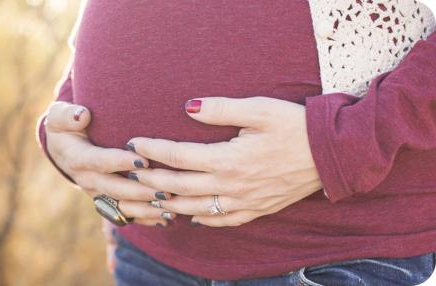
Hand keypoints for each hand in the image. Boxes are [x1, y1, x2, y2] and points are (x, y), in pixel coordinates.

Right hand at [44, 101, 175, 226]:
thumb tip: (81, 115)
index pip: (99, 161)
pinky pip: (127, 215)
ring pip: (122, 206)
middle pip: (115, 188)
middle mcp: (88, 180)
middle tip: (165, 188)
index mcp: (77, 159)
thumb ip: (66, 115)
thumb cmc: (67, 127)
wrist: (65, 149)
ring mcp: (98, 194)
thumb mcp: (60, 117)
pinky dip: (147, 218)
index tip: (142, 160)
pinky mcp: (108, 203)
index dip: (119, 162)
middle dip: (140, 190)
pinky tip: (167, 217)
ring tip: (170, 206)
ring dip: (146, 208)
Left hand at [125, 96, 322, 226]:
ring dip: (170, 203)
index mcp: (228, 159)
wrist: (331, 154)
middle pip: (180, 186)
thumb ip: (221, 109)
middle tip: (130, 172)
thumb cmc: (295, 126)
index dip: (152, 150)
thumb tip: (188, 107)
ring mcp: (244, 201)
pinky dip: (203, 221)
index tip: (134, 143)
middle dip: (151, 179)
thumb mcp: (259, 109)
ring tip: (150, 196)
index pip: (178, 156)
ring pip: (196, 209)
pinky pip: (224, 222)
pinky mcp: (258, 209)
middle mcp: (231, 185)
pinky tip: (192, 218)